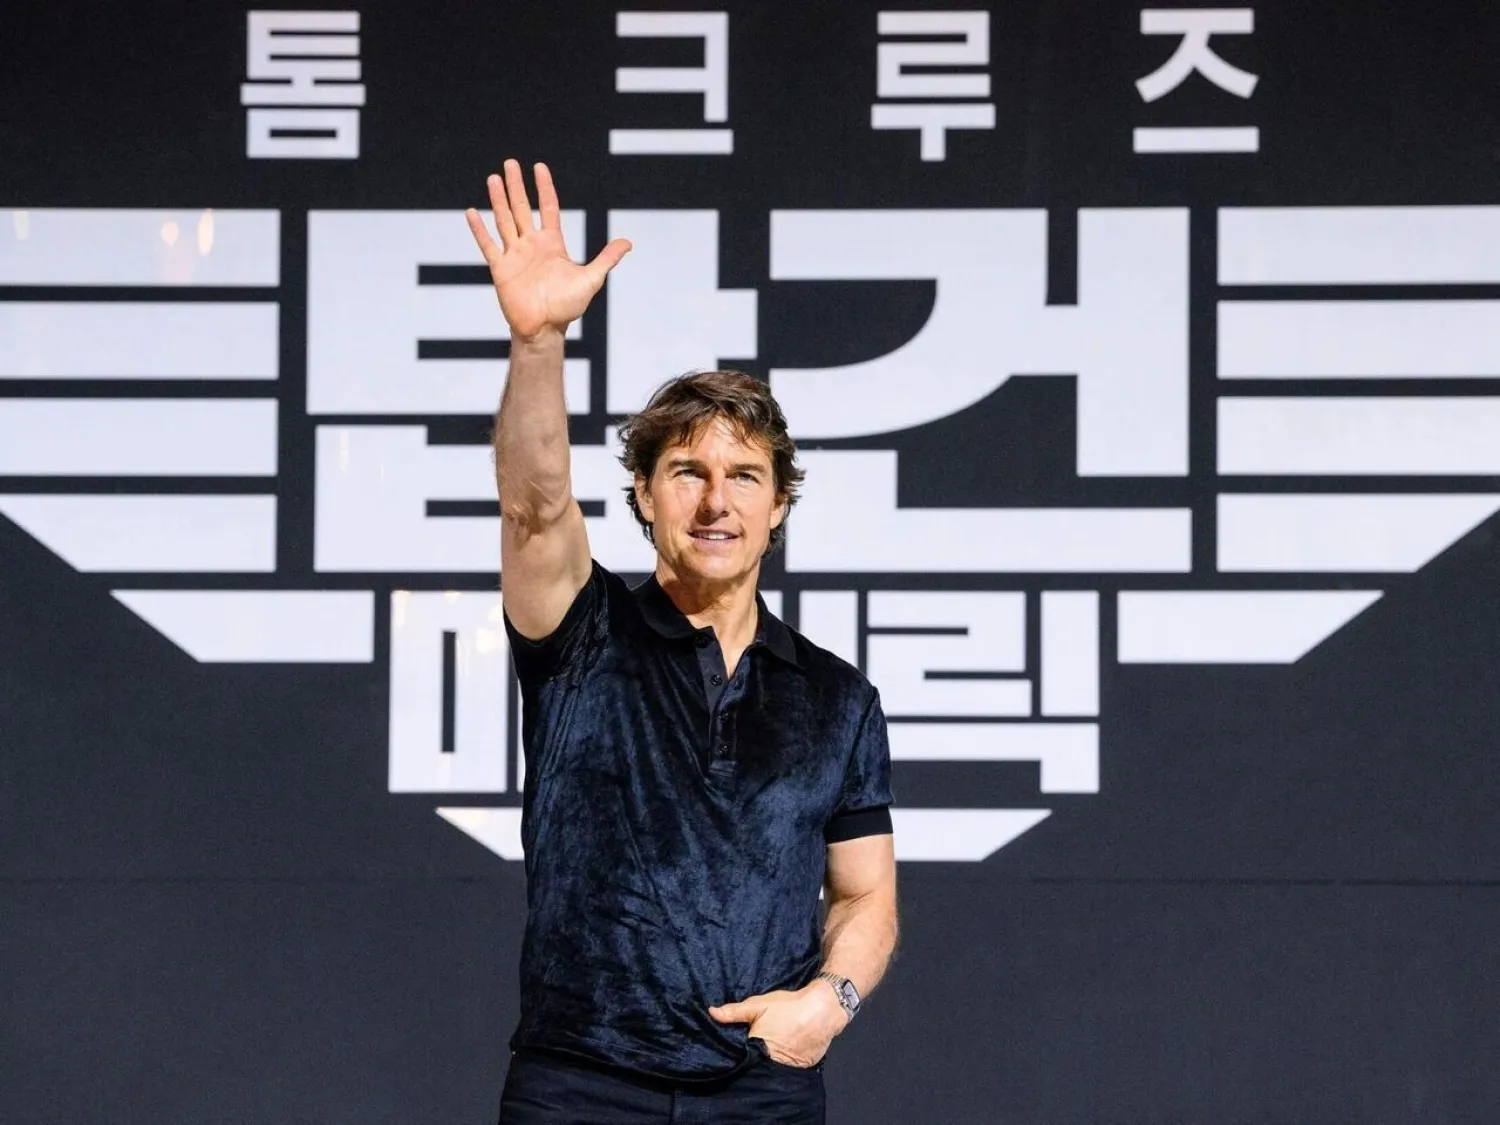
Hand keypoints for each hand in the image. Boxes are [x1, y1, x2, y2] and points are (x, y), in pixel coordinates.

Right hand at [464, 159, 631, 339]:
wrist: (545, 330)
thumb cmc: (567, 306)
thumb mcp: (591, 279)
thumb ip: (607, 258)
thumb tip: (628, 243)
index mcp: (552, 243)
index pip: (547, 208)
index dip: (544, 187)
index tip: (539, 167)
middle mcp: (532, 245)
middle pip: (522, 208)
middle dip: (516, 186)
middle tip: (510, 163)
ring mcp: (515, 255)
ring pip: (504, 220)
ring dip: (498, 200)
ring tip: (493, 178)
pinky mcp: (500, 269)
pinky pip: (488, 246)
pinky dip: (479, 230)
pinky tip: (471, 212)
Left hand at [709, 983, 847, 1068]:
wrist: (823, 1010)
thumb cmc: (788, 1007)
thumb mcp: (759, 1005)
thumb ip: (735, 1011)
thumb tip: (711, 1012)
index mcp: (758, 1050)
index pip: (741, 1060)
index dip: (736, 1056)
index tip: (727, 1054)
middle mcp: (772, 1064)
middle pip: (757, 1066)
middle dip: (751, 1062)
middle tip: (746, 1054)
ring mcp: (789, 1069)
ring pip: (772, 1069)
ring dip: (768, 1064)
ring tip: (762, 1057)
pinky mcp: (802, 1069)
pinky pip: (788, 1070)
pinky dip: (784, 1064)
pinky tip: (782, 1056)